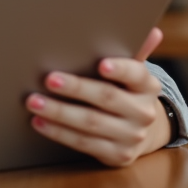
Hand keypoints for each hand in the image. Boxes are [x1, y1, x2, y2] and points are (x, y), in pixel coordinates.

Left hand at [25, 27, 171, 167]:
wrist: (140, 132)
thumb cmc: (126, 92)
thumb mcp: (132, 73)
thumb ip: (135, 52)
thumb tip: (153, 32)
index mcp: (148, 86)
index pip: (136, 74)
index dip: (120, 69)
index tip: (102, 64)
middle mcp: (144, 112)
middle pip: (107, 97)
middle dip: (76, 88)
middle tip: (49, 79)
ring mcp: (131, 136)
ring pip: (90, 123)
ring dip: (59, 112)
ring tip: (34, 101)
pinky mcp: (117, 155)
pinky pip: (83, 143)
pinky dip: (58, 133)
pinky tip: (40, 122)